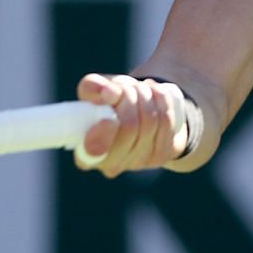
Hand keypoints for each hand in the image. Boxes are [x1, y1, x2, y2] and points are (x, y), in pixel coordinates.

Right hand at [73, 73, 191, 176]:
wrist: (140, 110)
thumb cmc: (110, 101)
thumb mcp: (95, 91)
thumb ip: (92, 88)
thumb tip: (109, 94)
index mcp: (85, 153)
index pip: (92, 153)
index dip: (102, 136)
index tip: (109, 117)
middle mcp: (111, 165)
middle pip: (129, 127)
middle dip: (129, 97)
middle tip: (124, 87)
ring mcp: (139, 162)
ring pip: (150, 121)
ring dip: (145, 94)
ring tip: (138, 88)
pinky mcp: (161, 155)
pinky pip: (166, 120)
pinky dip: (161, 99)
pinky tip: (153, 94)